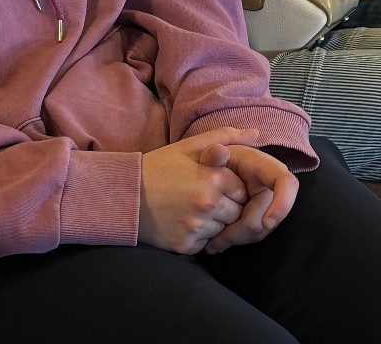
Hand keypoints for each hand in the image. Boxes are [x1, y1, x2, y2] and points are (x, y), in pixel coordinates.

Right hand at [139, 127, 255, 253]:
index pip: (243, 191)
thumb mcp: (190, 146)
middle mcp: (208, 203)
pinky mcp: (185, 245)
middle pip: (236, 213)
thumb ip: (225, 137)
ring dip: (213, 224)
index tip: (213, 185)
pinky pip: (205, 245)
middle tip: (201, 198)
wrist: (124, 195)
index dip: (230, 189)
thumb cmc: (160, 167)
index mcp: (214, 177)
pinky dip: (198, 237)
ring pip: (222, 231)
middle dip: (225, 208)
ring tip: (190, 210)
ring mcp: (196, 226)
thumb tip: (256, 134)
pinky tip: (182, 222)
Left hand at [204, 145, 298, 253]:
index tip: (266, 223)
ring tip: (211, 244)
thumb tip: (221, 151)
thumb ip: (210, 152)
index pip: (285, 182)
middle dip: (242, 231)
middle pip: (267, 216)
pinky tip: (216, 243)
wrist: (202, 172)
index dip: (282, 203)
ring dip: (236, 239)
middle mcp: (269, 185)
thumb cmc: (207, 160)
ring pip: (260, 229)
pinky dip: (236, 240)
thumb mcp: (205, 152)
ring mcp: (266, 202)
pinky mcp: (259, 215)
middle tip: (214, 243)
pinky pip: (253, 234)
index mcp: (262, 166)